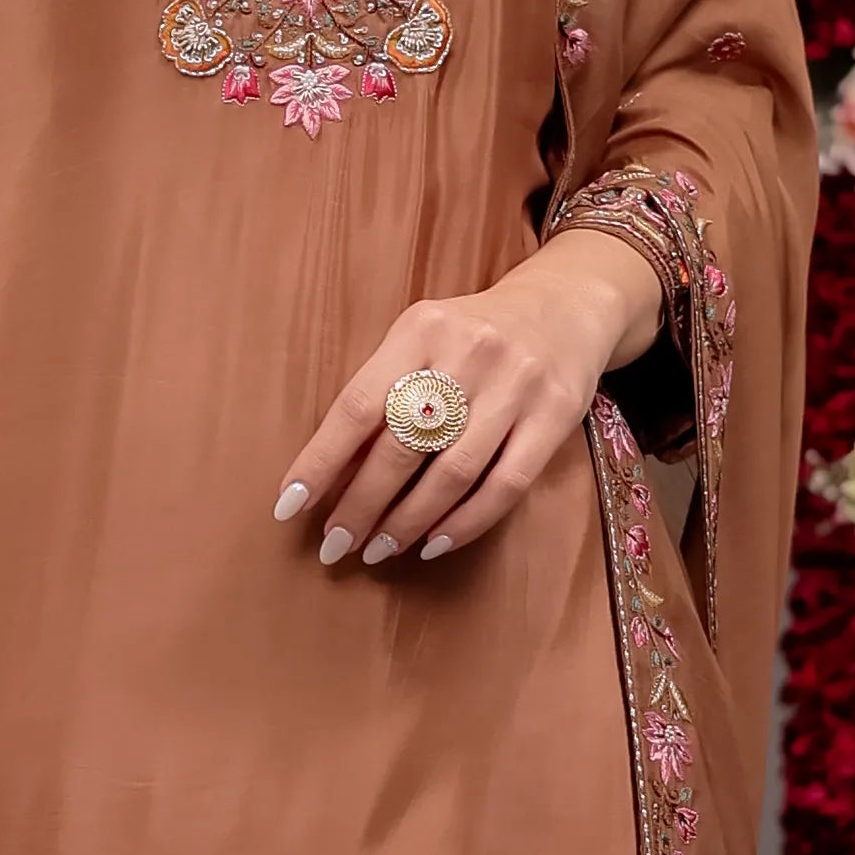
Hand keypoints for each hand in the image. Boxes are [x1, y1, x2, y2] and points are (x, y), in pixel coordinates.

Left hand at [272, 233, 663, 573]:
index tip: (289, 508)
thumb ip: (383, 393)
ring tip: (377, 549)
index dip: (320, 462)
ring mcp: (517, 385)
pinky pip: (504, 485)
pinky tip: (433, 543)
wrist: (566, 305)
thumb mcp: (422, 339)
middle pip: (402, 446)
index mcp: (421, 328)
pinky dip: (464, 523)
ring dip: (407, 522)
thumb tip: (332, 474)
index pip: (358, 406)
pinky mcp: (556, 415)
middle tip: (334, 544)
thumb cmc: (472, 334)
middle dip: (360, 504)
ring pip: (452, 473)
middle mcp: (469, 352)